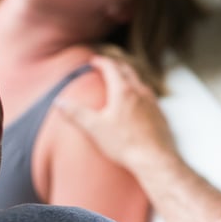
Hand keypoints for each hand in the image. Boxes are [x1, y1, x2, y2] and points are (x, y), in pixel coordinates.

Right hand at [55, 55, 175, 169]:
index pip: (111, 68)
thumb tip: (59, 102)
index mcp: (123, 91)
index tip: (94, 61)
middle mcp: (140, 92)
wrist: (155, 160)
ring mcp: (153, 103)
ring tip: (122, 83)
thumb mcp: (95, 129)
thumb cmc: (125, 144)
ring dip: (129, 79)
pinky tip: (138, 105)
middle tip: (107, 66)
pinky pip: (149, 98)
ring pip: (140, 83)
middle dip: (116, 66)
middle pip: (128, 71)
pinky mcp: (161, 115)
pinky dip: (140, 94)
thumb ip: (76, 114)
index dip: (101, 62)